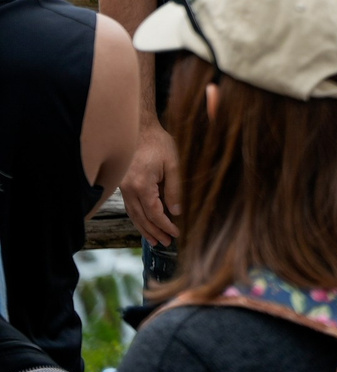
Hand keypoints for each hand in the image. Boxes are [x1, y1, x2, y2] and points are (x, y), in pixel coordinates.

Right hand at [124, 122, 182, 245]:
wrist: (139, 128)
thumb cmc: (158, 143)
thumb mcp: (173, 163)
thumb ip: (175, 188)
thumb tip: (177, 211)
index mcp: (141, 185)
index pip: (154, 213)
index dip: (166, 225)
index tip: (177, 233)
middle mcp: (128, 189)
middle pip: (142, 218)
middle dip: (155, 232)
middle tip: (167, 243)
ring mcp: (123, 188)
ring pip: (133, 214)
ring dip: (144, 228)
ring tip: (156, 240)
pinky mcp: (123, 185)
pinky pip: (130, 206)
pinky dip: (138, 218)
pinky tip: (145, 224)